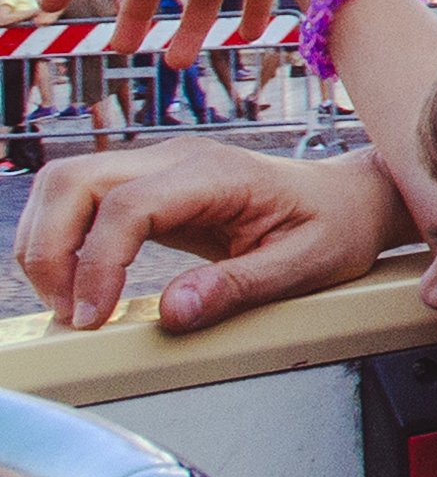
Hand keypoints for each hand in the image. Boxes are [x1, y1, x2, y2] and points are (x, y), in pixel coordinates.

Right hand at [10, 134, 415, 333]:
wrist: (350, 199)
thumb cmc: (335, 226)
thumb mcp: (305, 265)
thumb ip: (238, 287)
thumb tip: (172, 311)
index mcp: (216, 174)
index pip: (126, 205)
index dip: (96, 263)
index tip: (94, 317)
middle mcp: (177, 159)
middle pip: (73, 180)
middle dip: (49, 249)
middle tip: (69, 312)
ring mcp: (158, 167)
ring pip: (64, 184)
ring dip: (47, 244)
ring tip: (71, 303)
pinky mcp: (148, 187)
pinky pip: (81, 201)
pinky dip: (61, 241)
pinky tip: (79, 285)